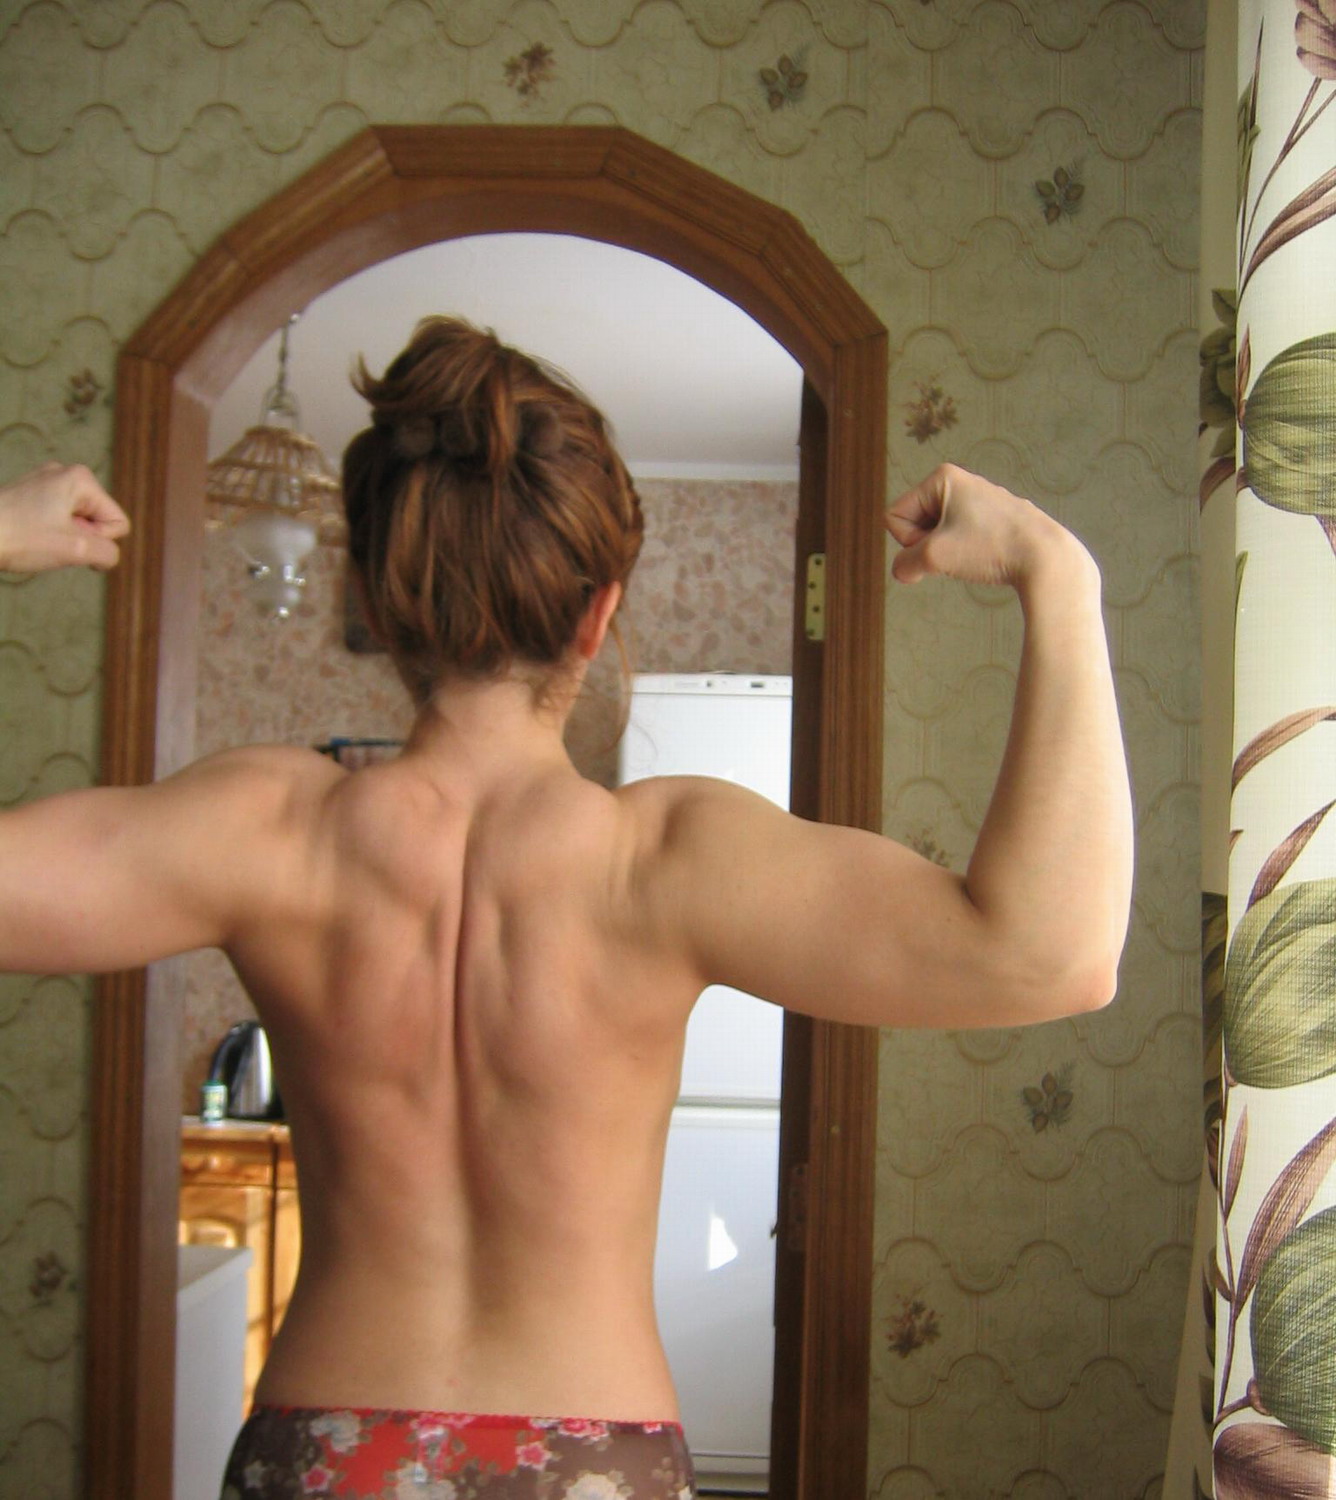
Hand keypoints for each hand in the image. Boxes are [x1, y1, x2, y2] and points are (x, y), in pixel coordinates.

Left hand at [0, 463, 129, 572]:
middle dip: (80, 539)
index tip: (67, 542)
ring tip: (37, 540)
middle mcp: (64, 473)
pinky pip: (56, 519)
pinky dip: (48, 533)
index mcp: (80, 479)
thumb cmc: (18, 539)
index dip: (98, 542)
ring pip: (77, 522)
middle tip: (50, 542)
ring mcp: (43, 481)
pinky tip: (29, 536)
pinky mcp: (27, 493)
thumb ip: (108, 553)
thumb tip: (107, 555)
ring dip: (64, 538)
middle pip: (98, 520)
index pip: (117, 523)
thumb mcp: (75, 550)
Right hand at [886, 464, 1081, 589]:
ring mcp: (981, 501)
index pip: (894, 516)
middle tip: (959, 553)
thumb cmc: (990, 548)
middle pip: (916, 523)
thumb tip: (904, 570)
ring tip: (976, 557)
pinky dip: (968, 555)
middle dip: (928, 546)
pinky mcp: (996, 519)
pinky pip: (962, 539)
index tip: (941, 545)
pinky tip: (989, 558)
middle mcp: (961, 482)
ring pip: (939, 534)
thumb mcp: (934, 557)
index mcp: (943, 477)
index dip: (909, 540)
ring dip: (948, 553)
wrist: (1046, 558)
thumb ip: (905, 564)